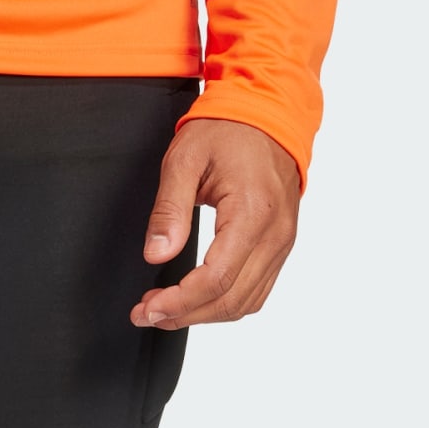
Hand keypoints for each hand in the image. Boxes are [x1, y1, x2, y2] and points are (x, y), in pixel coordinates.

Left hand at [133, 120, 299, 330]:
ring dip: (202, 315)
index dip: (178, 303)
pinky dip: (223, 303)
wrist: (268, 112)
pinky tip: (195, 299)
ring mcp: (282, 242)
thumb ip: (169, 210)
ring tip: (165, 309)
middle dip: (184, 315)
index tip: (146, 309)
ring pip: (244, 303)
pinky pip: (256, 291)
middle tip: (146, 313)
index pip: (215, 279)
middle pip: (229, 299)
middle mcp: (275, 233)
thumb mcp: (184, 159)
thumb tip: (156, 256)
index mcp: (253, 212)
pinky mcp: (281, 245)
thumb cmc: (227, 130)